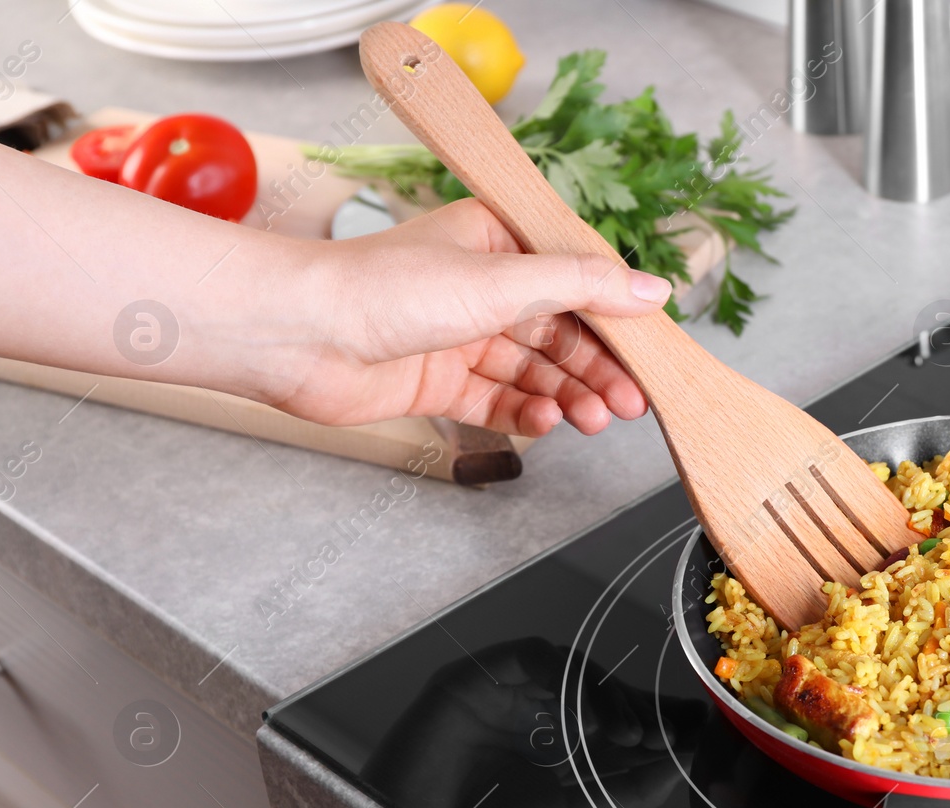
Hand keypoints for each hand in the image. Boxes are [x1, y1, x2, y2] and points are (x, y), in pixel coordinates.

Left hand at [271, 198, 667, 436]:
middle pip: (560, 334)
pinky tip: (546, 422)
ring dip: (568, 395)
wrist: (298, 334)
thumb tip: (650, 291)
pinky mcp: (438, 382)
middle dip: (598, 369)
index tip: (652, 354)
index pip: (576, 284)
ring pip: (533, 373)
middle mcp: (481, 288)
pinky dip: (525, 415)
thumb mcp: (502, 278)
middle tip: (631, 403)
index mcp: (497, 243)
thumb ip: (582, 286)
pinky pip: (497, 403)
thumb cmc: (381, 287)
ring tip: (594, 419)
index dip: (617, 322)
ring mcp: (459, 337)